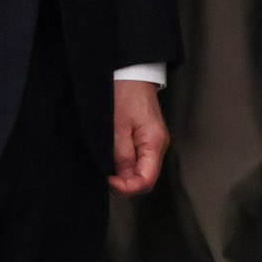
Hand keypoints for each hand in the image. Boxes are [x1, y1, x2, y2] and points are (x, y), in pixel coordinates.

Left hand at [112, 80, 169, 195]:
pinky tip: (111, 159)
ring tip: (105, 167)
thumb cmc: (123, 96)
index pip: (146, 181)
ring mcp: (152, 142)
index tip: (107, 180)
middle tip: (103, 177)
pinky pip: (137, 159)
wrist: (130, 73)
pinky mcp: (145, 137)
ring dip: (123, 175)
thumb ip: (121, 157)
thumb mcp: (117, 130)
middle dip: (124, 184)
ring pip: (140, 170)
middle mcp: (158, 146)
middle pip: (145, 178)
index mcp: (155, 144)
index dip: (126, 188)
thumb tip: (121, 180)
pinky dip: (124, 165)